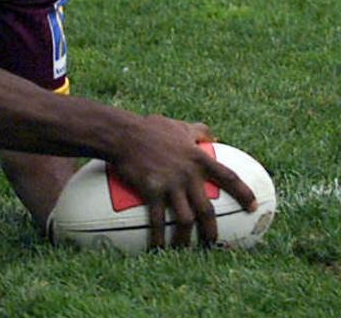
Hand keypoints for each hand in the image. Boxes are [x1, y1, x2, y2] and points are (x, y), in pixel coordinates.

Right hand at [109, 116, 256, 248]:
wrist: (122, 134)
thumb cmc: (149, 128)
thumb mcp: (179, 126)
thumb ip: (198, 131)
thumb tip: (212, 136)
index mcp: (199, 159)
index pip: (228, 178)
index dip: (244, 193)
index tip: (253, 207)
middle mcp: (188, 175)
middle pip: (206, 209)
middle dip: (212, 229)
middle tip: (215, 243)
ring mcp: (170, 184)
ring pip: (185, 219)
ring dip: (186, 238)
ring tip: (185, 249)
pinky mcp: (151, 191)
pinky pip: (157, 219)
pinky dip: (158, 236)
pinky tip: (157, 247)